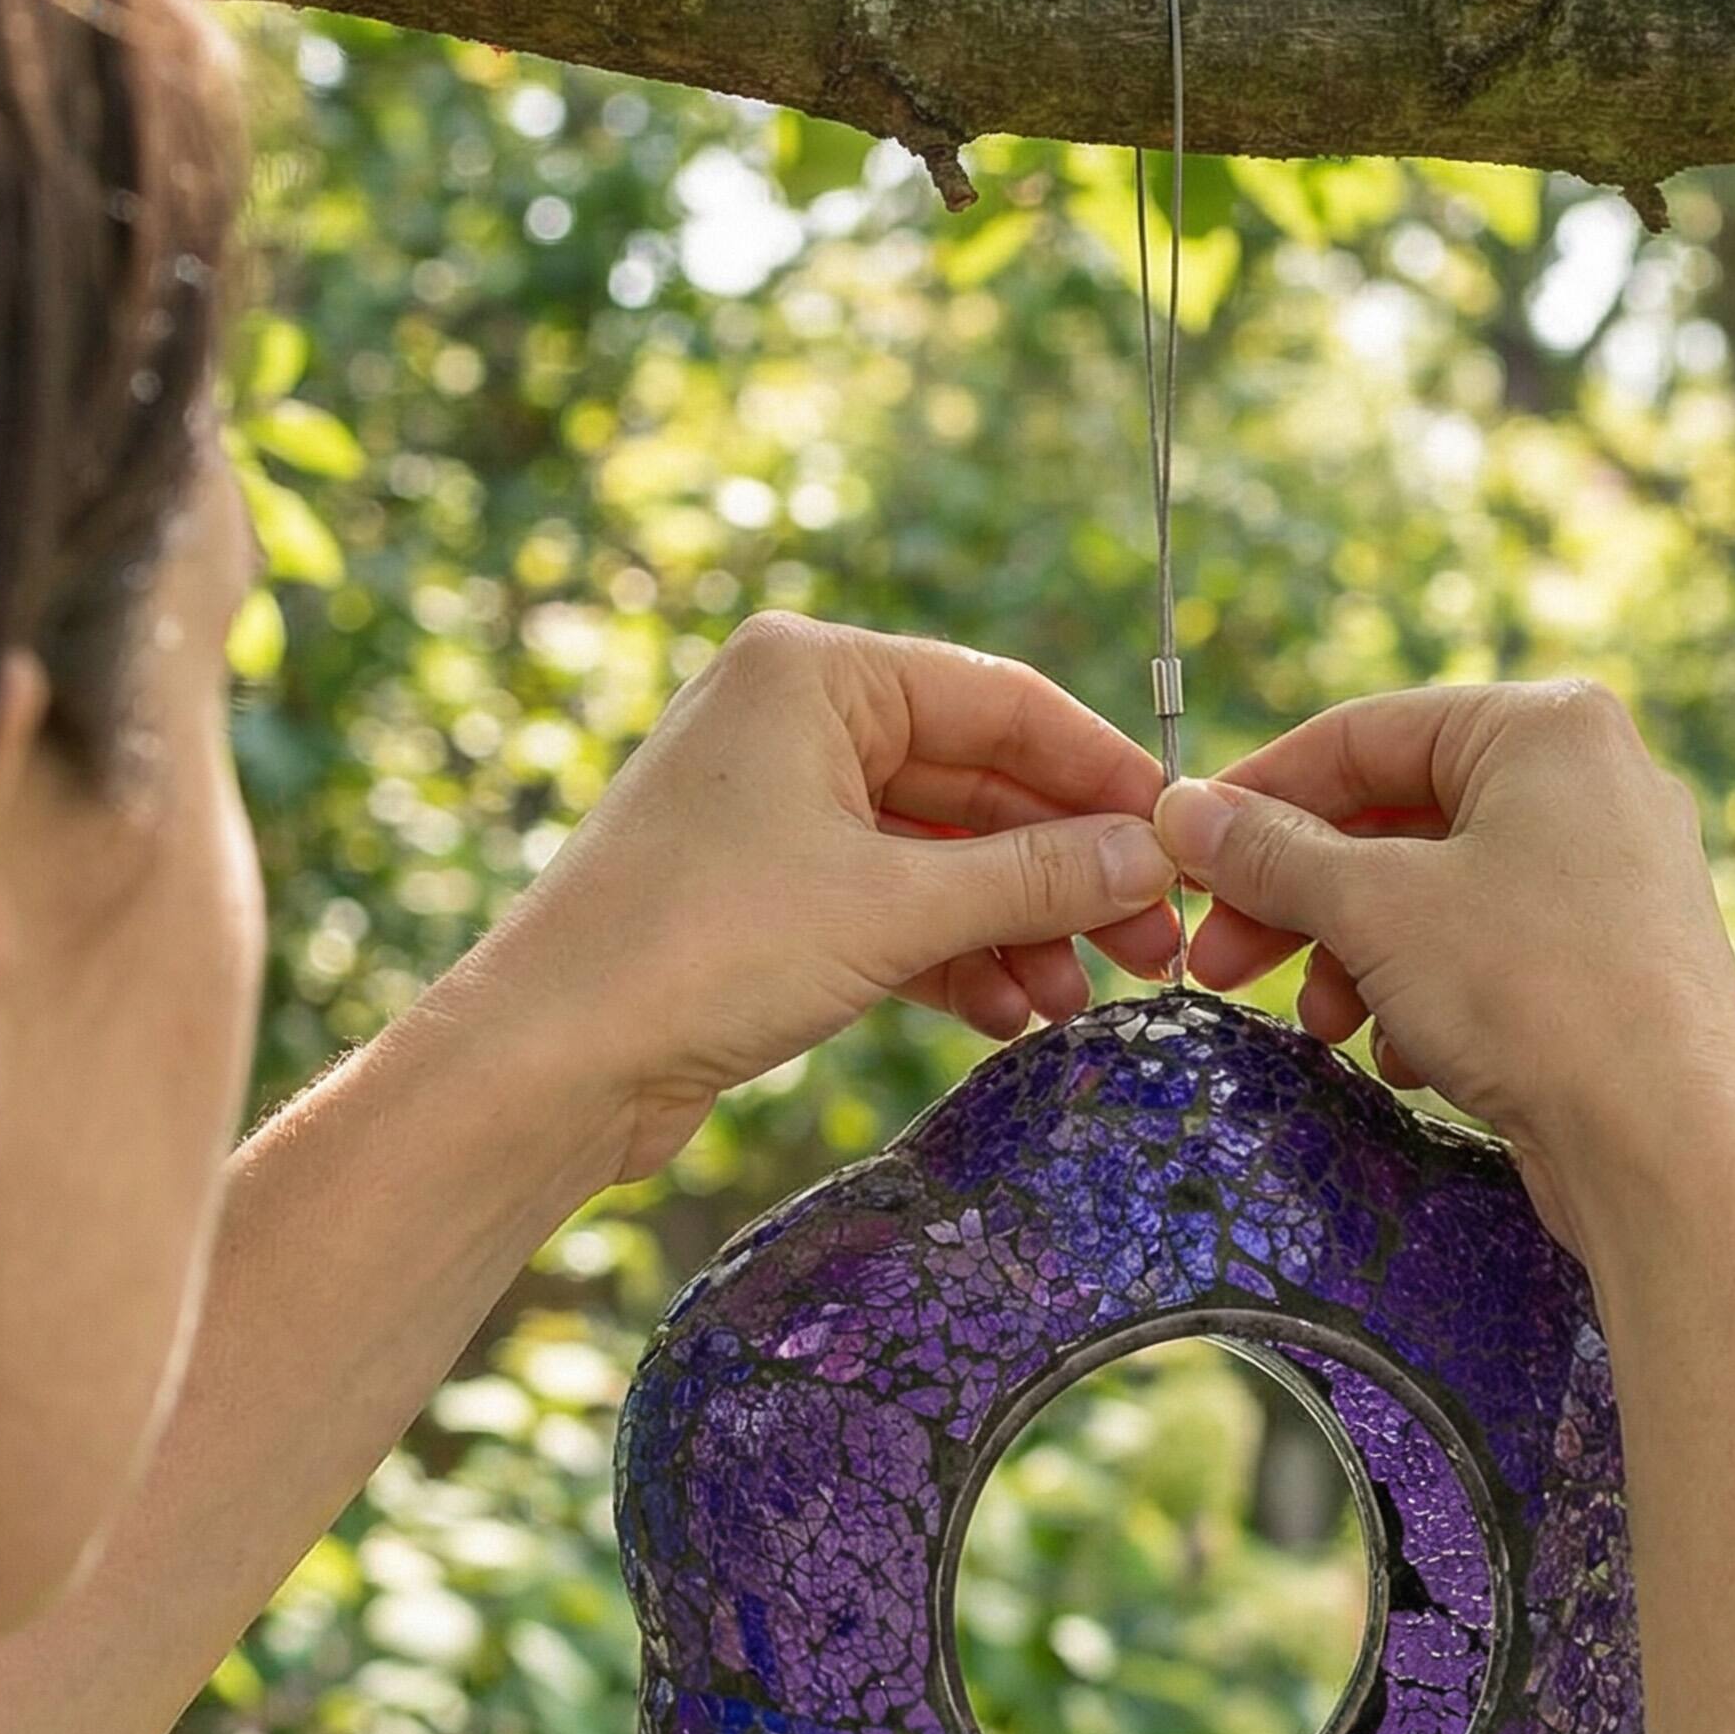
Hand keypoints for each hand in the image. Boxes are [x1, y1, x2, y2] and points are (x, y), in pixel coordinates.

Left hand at [468, 613, 1181, 1192]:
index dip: (1103, 775)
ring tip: (1081, 1001)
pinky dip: (954, 956)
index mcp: (816, 673)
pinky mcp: (767, 893)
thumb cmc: (702, 948)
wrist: (552, 1060)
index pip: (1004, 701)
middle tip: (1150, 946)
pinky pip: (894, 906)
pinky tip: (1011, 1015)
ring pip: (941, 854)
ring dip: (1016, 926)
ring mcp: (778, 808)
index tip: (1182, 843)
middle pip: (979, 782)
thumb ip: (1034, 876)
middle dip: (1066, 869)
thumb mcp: (894, 907)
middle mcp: (795, 721)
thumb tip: (1152, 858)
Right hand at [1150, 682, 1734, 1238]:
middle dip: (1300, 899)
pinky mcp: (1614, 961)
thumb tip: (1182, 815)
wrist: (1669, 1146)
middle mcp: (1591, 783)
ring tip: (1320, 1026)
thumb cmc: (1537, 995)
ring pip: (1437, 896)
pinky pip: (1486, 952)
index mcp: (1548, 727)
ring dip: (1355, 958)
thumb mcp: (1377, 911)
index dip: (1261, 794)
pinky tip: (1401, 1056)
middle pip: (1397, 821)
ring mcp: (1611, 876)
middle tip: (1220, 960)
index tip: (1185, 852)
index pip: (1366, 733)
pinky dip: (1424, 994)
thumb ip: (1273, 855)